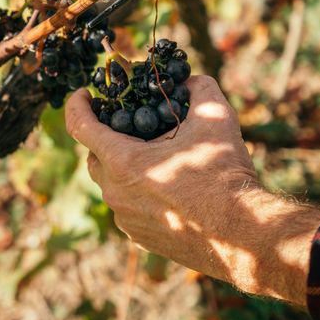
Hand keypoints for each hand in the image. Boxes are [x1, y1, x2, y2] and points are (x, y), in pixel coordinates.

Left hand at [65, 76, 319, 304]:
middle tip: (128, 126)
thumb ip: (199, 90)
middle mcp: (115, 193)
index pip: (80, 127)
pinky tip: (167, 189)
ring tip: (156, 158)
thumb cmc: (224, 176)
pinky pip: (128, 208)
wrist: (242, 235)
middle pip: (94, 157)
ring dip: (125, 168)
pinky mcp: (139, 238)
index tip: (83, 95)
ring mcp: (125, 219)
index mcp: (122, 162)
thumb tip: (191, 82)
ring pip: (112, 185)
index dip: (77, 105)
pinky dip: (139, 193)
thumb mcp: (215, 120)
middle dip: (105, 138)